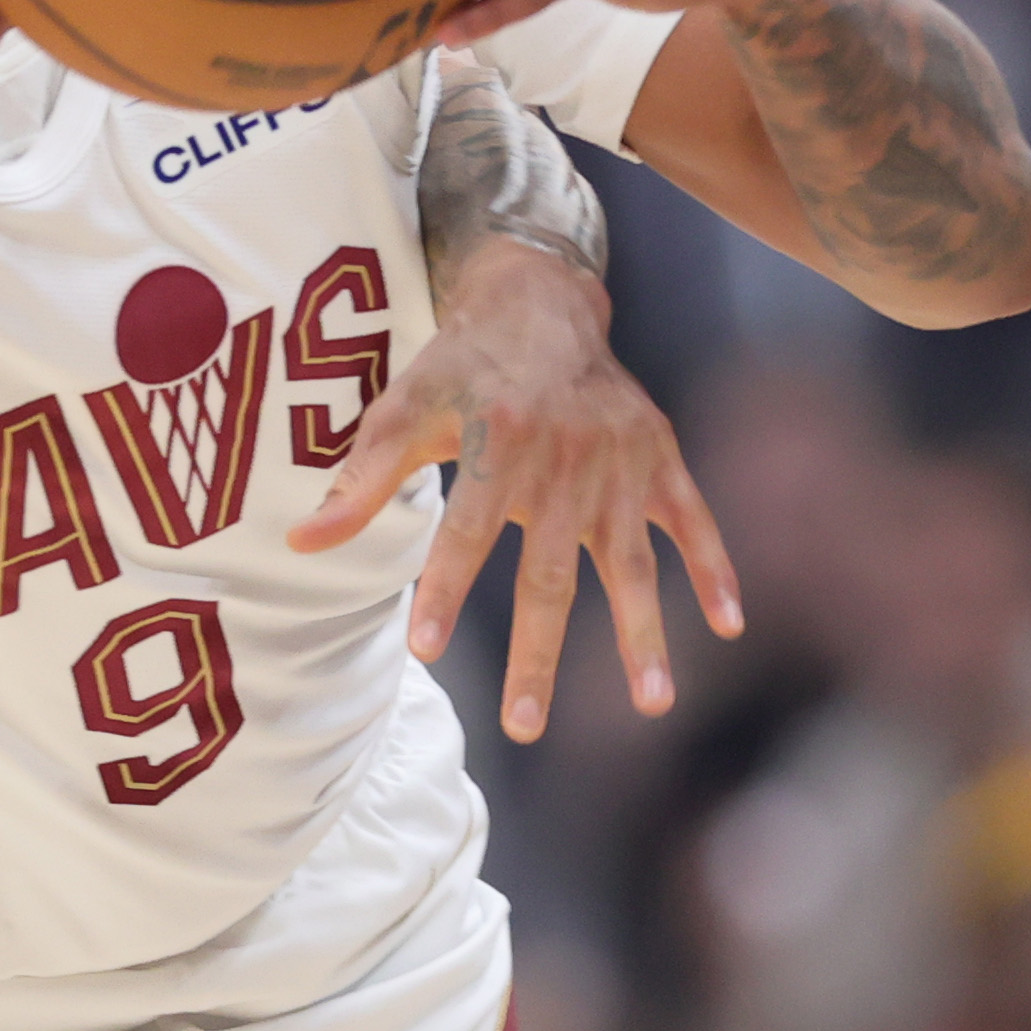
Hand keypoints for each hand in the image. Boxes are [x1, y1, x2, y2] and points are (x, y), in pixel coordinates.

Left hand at [289, 241, 742, 740]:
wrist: (541, 303)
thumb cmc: (459, 367)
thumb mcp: (402, 409)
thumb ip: (360, 482)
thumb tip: (300, 542)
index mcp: (497, 443)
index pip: (465, 530)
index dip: (444, 587)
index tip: (425, 650)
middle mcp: (565, 459)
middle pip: (550, 574)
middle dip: (539, 655)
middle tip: (524, 727)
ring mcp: (621, 463)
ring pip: (632, 565)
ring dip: (642, 636)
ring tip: (652, 705)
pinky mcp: (660, 458)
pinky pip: (694, 521)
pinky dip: (716, 569)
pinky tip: (730, 624)